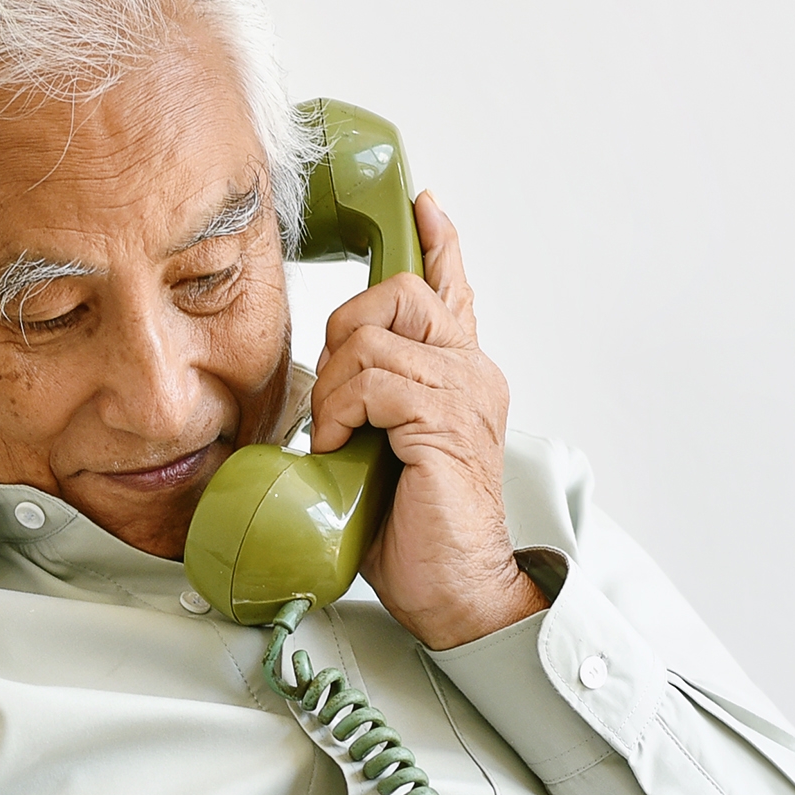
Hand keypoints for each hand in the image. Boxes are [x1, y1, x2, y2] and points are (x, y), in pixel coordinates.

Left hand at [306, 190, 541, 648]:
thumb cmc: (416, 532)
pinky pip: (375, 382)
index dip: (440, 243)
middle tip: (335, 397)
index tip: (424, 203)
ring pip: (374, 338)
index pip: (454, 289)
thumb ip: (371, 405)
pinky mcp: (446, 422)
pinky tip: (342, 450)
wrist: (454, 591)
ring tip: (337, 439)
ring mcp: (464, 393)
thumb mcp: (383, 450)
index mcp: (459, 373)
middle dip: (345, 329)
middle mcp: (471, 371)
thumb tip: (322, 388)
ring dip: (335, 389)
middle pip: (399, 292)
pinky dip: (343, 414)